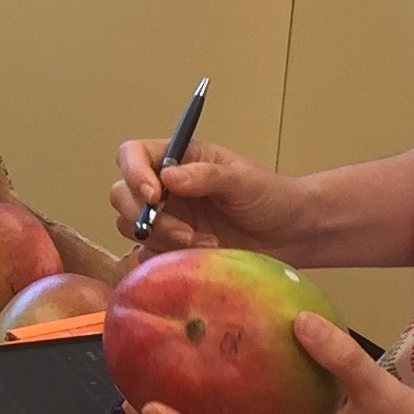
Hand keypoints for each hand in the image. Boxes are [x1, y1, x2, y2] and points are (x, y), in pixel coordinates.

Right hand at [109, 138, 303, 257]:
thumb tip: (168, 177)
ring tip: (204, 244)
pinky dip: (166, 259)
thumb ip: (206, 175)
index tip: (154, 195)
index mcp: (178, 158)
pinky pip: (146, 255)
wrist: (291, 235)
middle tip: (184, 233)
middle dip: (146, 216)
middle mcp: (164, 187)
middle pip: (122, 195)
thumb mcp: (243, 180)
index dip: (133, 172)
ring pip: (131, 228)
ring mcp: (165, 218)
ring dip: (163, 239)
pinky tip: (199, 257)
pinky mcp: (169, 248)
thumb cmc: (271, 197)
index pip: (132, 155)